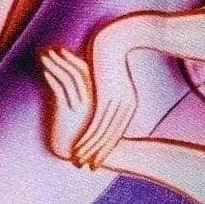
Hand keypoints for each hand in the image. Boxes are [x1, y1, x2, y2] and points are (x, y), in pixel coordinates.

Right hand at [64, 24, 139, 168]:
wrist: (123, 37)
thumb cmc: (116, 56)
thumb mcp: (114, 78)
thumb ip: (108, 93)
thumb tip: (103, 102)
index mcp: (128, 105)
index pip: (114, 132)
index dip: (104, 147)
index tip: (95, 159)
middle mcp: (124, 107)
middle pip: (109, 136)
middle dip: (96, 153)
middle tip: (83, 166)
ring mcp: (116, 102)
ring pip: (102, 133)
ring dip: (89, 148)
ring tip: (76, 160)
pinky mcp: (106, 96)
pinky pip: (96, 122)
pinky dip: (88, 136)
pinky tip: (78, 145)